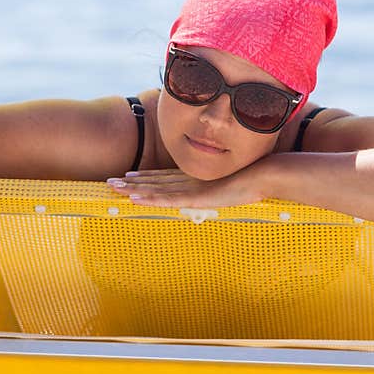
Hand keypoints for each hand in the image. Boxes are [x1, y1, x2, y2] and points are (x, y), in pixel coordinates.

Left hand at [105, 165, 266, 208]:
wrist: (264, 174)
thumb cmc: (252, 179)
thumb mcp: (230, 185)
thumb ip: (218, 188)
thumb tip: (218, 192)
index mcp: (195, 178)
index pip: (164, 178)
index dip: (144, 178)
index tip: (127, 178)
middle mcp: (189, 180)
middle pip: (154, 181)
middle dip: (131, 182)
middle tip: (110, 183)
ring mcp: (191, 187)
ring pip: (155, 189)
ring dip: (133, 189)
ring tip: (114, 188)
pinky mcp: (196, 196)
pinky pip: (168, 199)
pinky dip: (150, 199)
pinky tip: (135, 198)